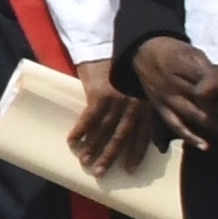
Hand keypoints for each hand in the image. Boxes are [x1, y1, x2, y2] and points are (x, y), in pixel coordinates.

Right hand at [66, 55, 167, 175]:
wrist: (103, 47)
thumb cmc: (117, 68)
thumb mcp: (133, 89)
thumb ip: (134, 107)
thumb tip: (128, 130)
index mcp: (144, 106)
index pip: (142, 136)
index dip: (135, 154)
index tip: (128, 171)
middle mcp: (134, 106)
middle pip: (122, 136)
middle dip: (110, 156)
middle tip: (100, 172)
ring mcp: (117, 101)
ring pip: (105, 130)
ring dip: (94, 147)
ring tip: (85, 161)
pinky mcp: (100, 95)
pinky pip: (89, 118)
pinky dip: (81, 131)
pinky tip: (73, 141)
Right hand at [133, 35, 217, 148]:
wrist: (143, 53)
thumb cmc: (175, 55)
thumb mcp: (195, 55)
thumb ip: (210, 73)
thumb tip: (217, 89)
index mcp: (188, 66)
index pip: (212, 80)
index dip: (217, 87)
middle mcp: (177, 83)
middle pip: (208, 101)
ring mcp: (167, 98)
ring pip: (196, 115)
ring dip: (214, 123)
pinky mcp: (161, 108)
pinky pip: (176, 125)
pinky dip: (190, 137)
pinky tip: (205, 146)